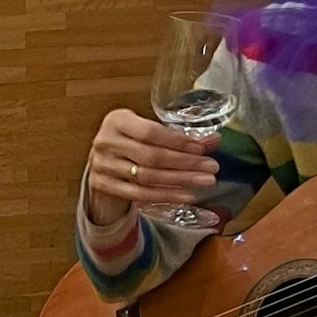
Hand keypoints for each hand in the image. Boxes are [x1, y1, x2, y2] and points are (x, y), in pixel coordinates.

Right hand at [86, 109, 220, 226]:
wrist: (102, 162)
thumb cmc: (129, 142)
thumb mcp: (148, 132)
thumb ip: (179, 136)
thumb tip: (214, 140)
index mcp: (117, 120)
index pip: (150, 132)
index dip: (178, 141)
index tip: (202, 149)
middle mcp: (106, 142)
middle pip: (150, 156)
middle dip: (185, 163)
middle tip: (211, 167)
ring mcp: (102, 165)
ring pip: (146, 177)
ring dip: (180, 180)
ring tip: (205, 181)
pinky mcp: (102, 185)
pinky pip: (139, 193)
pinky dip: (165, 195)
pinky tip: (186, 195)